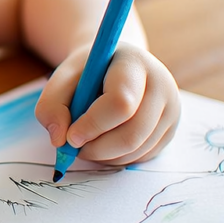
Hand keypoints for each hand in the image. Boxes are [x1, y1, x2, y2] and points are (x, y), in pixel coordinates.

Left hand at [35, 43, 180, 165]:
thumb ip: (51, 104)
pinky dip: (117, 159)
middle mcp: (162, 85)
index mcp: (134, 63)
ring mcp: (171, 109)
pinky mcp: (170, 130)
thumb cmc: (88, 73)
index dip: (93, 125)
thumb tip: (60, 140)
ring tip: (85, 142)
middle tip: (73, 147)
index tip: (70, 137)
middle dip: (97, 148)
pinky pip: (143, 157)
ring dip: (104, 156)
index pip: (121, 102)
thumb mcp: (62, 78)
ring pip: (137, 150)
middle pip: (133, 133)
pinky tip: (102, 143)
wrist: (115, 67)